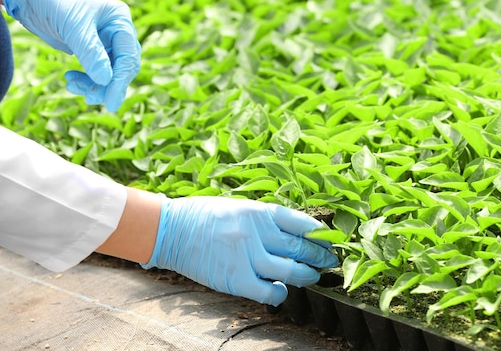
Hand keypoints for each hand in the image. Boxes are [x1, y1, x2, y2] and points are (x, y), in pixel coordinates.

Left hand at [2, 0, 140, 111]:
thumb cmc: (54, 0)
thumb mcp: (74, 26)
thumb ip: (91, 53)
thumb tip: (106, 81)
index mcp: (120, 20)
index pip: (128, 56)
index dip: (120, 81)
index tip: (110, 103)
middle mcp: (116, 32)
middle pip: (122, 67)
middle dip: (107, 84)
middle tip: (90, 98)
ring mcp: (104, 42)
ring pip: (109, 73)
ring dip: (94, 85)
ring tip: (72, 86)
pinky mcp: (90, 50)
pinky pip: (95, 72)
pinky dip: (85, 80)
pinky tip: (70, 80)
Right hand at [141, 196, 337, 305]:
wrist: (171, 230)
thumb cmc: (204, 216)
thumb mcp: (239, 207)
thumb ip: (264, 220)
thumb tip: (293, 235)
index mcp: (259, 211)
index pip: (301, 222)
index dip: (319, 233)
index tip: (329, 239)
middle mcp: (257, 232)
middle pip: (299, 247)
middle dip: (319, 255)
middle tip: (329, 260)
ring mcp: (247, 256)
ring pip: (289, 270)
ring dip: (306, 275)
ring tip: (314, 276)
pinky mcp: (235, 278)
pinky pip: (268, 291)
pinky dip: (280, 293)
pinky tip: (283, 291)